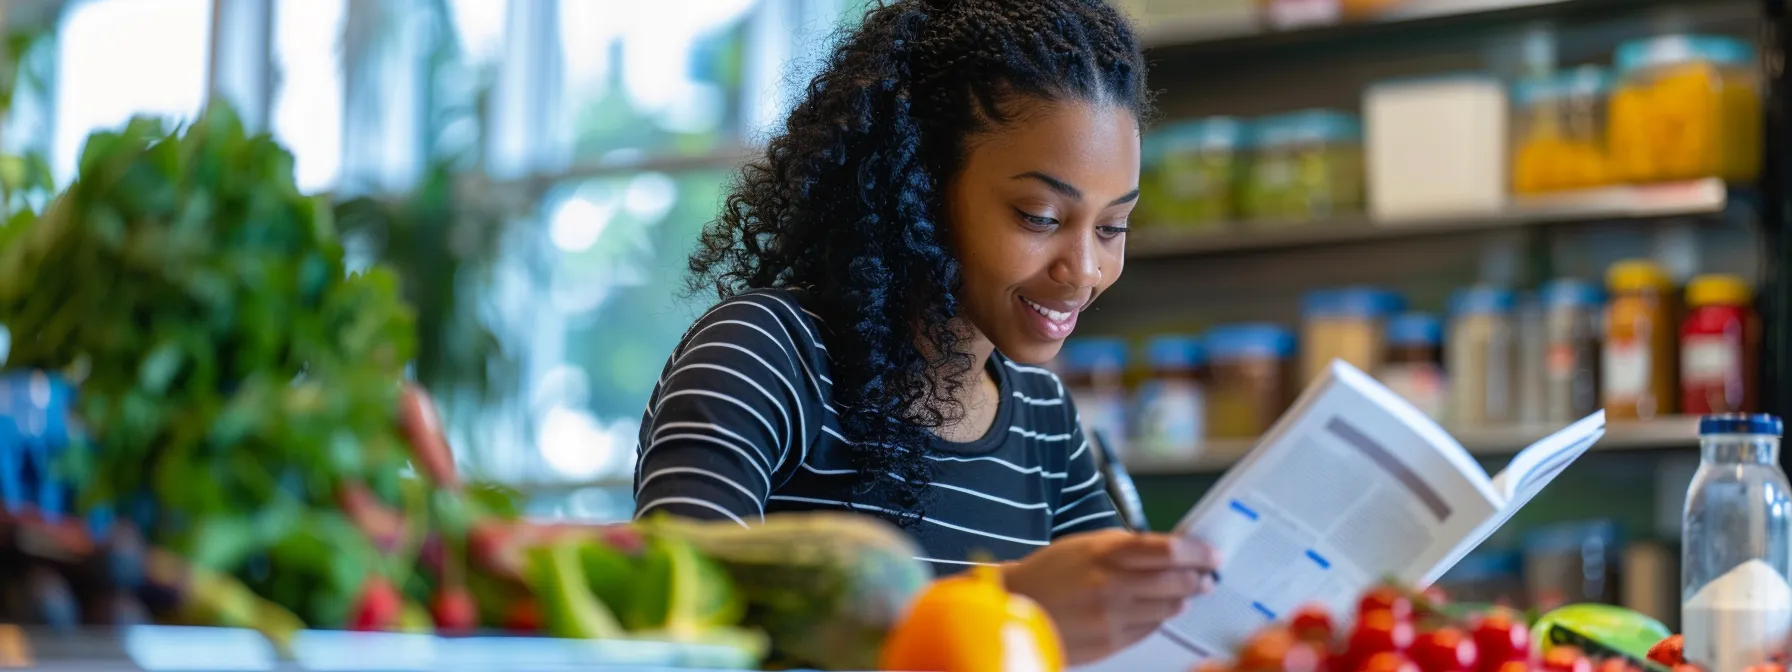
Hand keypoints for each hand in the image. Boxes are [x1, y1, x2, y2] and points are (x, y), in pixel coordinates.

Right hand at [1002, 529, 1219, 663]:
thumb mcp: (1085, 545)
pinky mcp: (1112, 641)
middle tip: (1207, 575)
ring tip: (1187, 592)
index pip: (1168, 549)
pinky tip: (1161, 609)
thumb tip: (1170, 550)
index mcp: (1106, 552)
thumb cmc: (1050, 573)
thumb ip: (1125, 546)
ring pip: (1168, 607)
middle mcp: (1112, 583)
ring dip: (1182, 598)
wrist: (1017, 608)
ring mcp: (1113, 615)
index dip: (1198, 552)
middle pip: (1176, 580)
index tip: (1212, 555)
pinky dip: (1160, 616)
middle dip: (1198, 577)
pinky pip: (1151, 627)